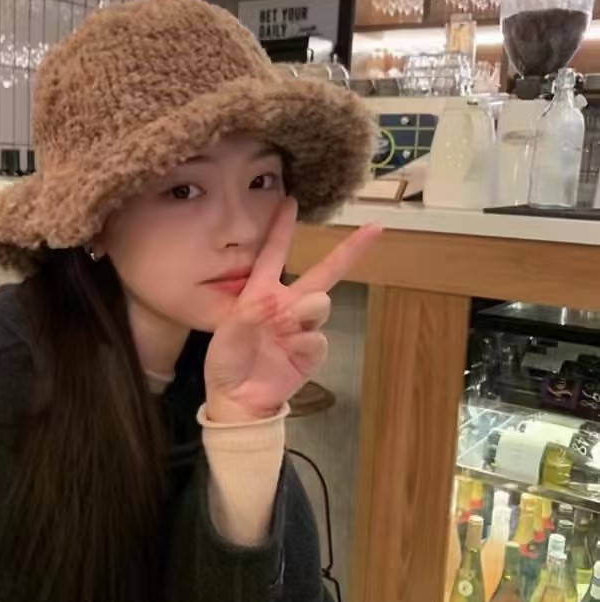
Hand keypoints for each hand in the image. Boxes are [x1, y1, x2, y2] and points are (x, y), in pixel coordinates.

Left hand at [204, 198, 382, 422]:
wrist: (238, 401)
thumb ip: (252, 313)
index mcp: (262, 293)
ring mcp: (301, 329)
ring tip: (287, 324)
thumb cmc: (227, 363)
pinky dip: (305, 343)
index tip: (291, 201)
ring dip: (307, 310)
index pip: (274, 254)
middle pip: (325, 272)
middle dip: (349, 250)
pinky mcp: (311, 352)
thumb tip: (284, 302)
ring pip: (321, 305)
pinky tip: (289, 351)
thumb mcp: (228, 332)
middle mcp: (286, 306)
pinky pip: (318, 339)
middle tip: (374, 229)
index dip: (282, 228)